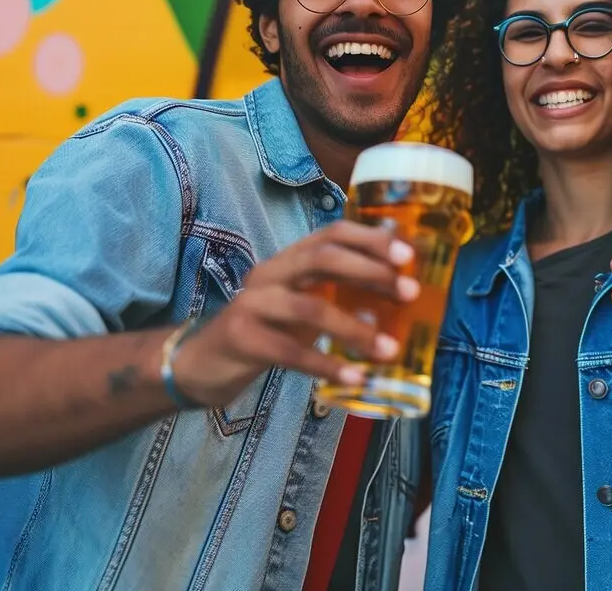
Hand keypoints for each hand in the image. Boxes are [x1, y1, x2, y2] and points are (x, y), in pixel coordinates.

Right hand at [174, 220, 418, 406]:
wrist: (202, 363)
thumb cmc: (268, 331)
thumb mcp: (305, 305)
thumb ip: (341, 293)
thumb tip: (401, 293)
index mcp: (290, 258)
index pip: (332, 233)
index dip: (371, 239)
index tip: (408, 256)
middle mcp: (270, 272)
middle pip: (322, 257)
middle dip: (370, 271)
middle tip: (409, 292)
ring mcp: (252, 303)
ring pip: (310, 307)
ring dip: (356, 329)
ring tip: (389, 350)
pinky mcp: (241, 338)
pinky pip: (290, 352)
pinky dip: (326, 365)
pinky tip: (354, 378)